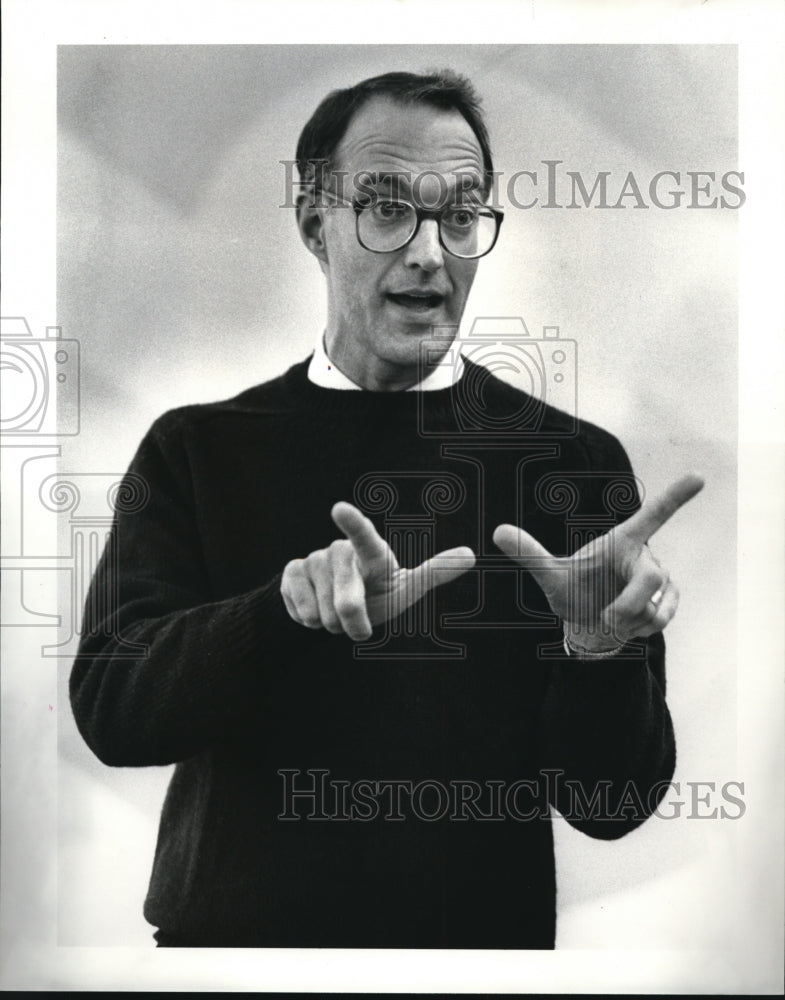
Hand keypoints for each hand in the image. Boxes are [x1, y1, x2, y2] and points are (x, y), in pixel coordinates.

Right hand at [281, 501, 475, 640]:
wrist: (335, 608)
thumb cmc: (378, 593)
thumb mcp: (406, 589)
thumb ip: (434, 572)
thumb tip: (472, 554)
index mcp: (370, 552)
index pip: (364, 537)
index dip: (353, 524)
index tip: (338, 509)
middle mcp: (339, 550)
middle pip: (347, 603)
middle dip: (354, 625)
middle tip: (358, 624)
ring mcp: (312, 559)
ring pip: (323, 613)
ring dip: (332, 624)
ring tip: (336, 612)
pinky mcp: (290, 573)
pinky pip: (301, 611)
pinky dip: (310, 621)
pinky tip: (315, 608)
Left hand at [492, 474, 703, 650]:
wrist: (587, 625)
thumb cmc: (573, 591)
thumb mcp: (549, 576)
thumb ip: (529, 554)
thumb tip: (497, 531)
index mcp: (622, 541)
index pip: (653, 515)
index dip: (676, 496)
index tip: (699, 476)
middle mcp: (645, 556)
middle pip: (652, 578)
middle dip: (629, 604)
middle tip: (607, 616)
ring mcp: (662, 579)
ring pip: (655, 605)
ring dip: (628, 620)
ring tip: (610, 617)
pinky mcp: (670, 601)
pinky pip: (661, 619)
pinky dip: (640, 628)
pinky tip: (627, 625)